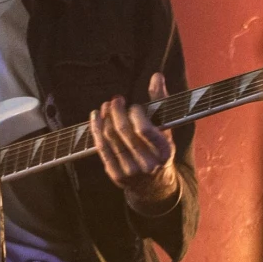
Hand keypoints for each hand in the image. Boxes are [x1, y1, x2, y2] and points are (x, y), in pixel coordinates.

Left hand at [89, 73, 179, 212]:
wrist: (155, 185)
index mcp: (164, 151)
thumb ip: (161, 101)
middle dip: (117, 111)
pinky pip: (101, 148)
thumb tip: (157, 76)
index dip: (135, 113)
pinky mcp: (116, 175)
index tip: (133, 106)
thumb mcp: (166, 128)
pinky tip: (95, 116)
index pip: (144, 129)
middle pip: (124, 131)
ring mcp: (130, 171)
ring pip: (110, 138)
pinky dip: (96, 129)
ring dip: (105, 117)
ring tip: (106, 106)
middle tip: (116, 100)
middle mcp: (148, 164)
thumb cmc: (160, 150)